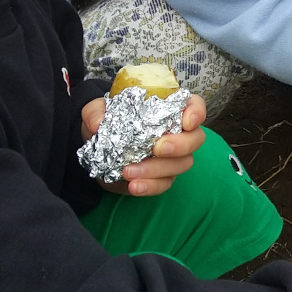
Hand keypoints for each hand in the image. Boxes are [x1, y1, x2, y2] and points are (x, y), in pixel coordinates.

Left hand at [81, 93, 207, 196]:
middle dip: (181, 145)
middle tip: (157, 148)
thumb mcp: (95, 112)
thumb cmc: (106, 124)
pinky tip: (133, 186)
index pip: (194, 105)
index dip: (196, 112)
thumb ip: (94, 112)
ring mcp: (173, 157)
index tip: (186, 122)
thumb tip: (98, 124)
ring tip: (129, 171)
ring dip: (157, 169)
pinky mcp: (162, 177)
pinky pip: (165, 184)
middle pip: (196, 138)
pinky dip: (150, 186)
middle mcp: (177, 132)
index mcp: (167, 109)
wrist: (97, 153)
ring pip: (183, 164)